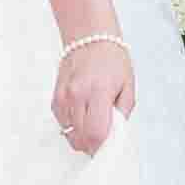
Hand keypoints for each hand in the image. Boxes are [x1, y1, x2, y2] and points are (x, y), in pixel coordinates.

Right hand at [54, 38, 135, 154]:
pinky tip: (82, 114)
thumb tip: (115, 133)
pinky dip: (72, 126)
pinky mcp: (56, 98)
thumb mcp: (128, 85)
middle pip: (81, 138)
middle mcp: (77, 95)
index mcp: (98, 92)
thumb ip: (123, 112)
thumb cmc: (111, 58)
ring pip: (69, 134)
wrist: (89, 36)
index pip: (97, 133)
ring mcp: (64, 97)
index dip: (102, 147)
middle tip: (103, 137)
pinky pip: (62, 124)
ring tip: (93, 121)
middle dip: (93, 144)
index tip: (107, 148)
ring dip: (82, 136)